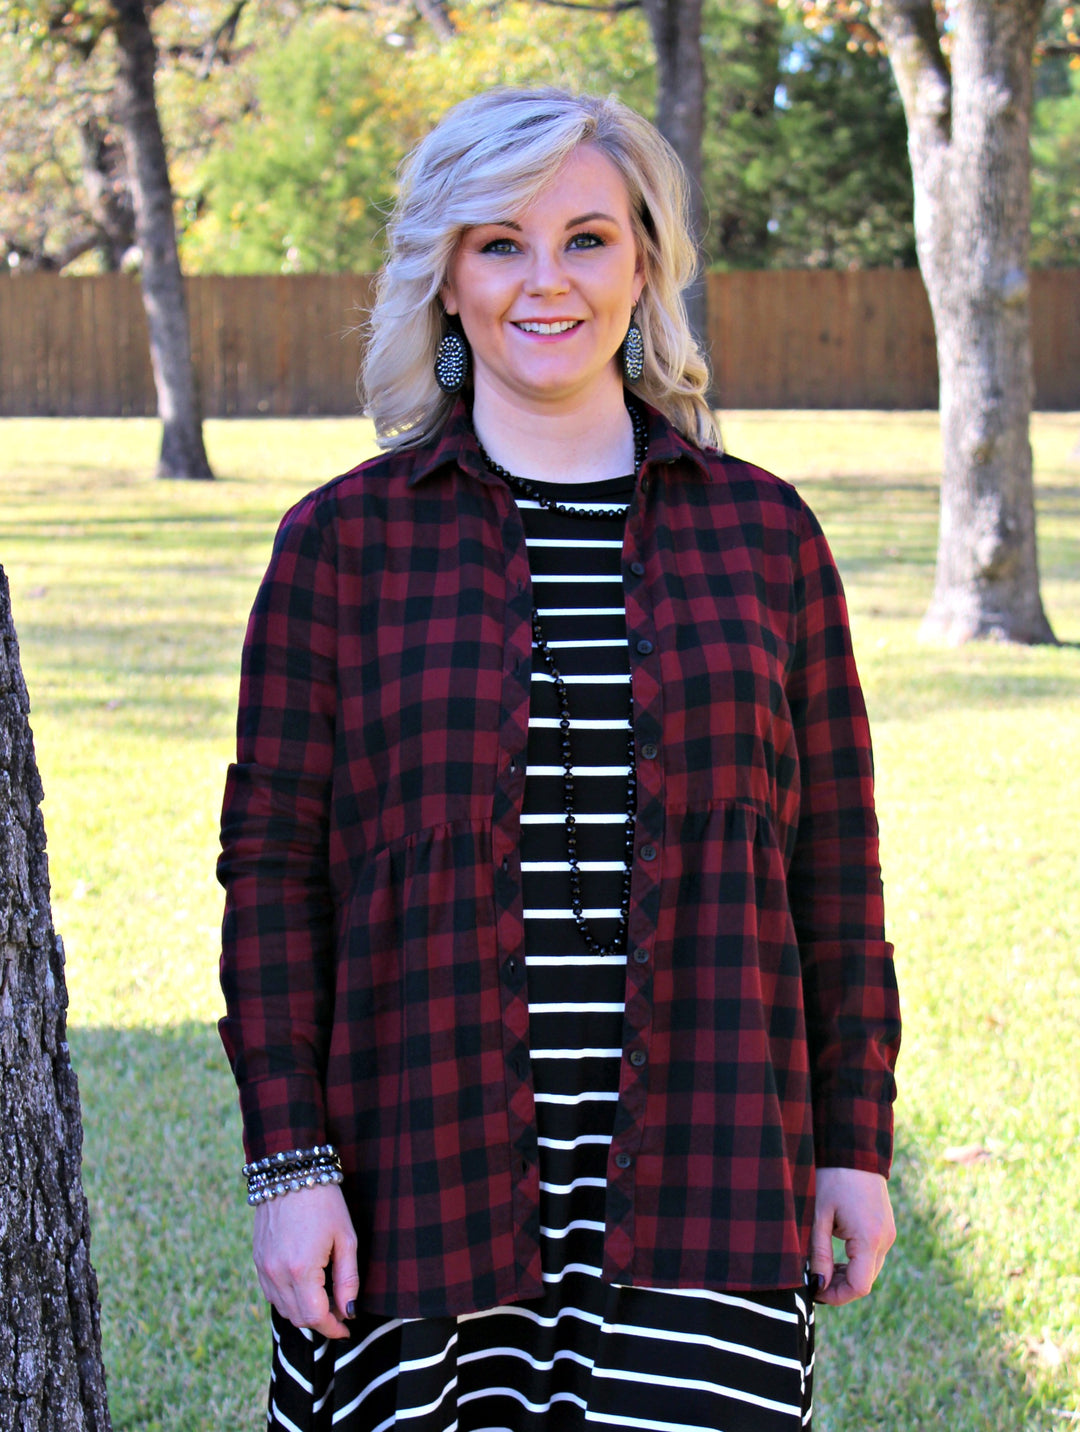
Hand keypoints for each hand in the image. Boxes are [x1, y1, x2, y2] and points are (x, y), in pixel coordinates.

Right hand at [253, 1184, 359, 1337]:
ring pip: (282, 1308)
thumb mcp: (345, 1239)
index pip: (315, 1317)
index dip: (333, 1328)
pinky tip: (304, 1285)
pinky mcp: (257, 1259)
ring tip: (324, 1297)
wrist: (290, 1172)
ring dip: (303, 1311)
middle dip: (320, 1320)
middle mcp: (276, 1274)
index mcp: (300, 1271)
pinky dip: (288, 1298)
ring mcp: (263, 1268)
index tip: (347, 1328)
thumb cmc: (324, 1202)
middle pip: (297, 1317)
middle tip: (340, 1310)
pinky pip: (271, 1292)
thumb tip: (349, 1311)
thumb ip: (347, 1279)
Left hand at [810, 1166, 894, 1305]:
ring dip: (847, 1274)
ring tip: (821, 1267)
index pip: (859, 1287)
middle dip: (840, 1287)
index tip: (814, 1291)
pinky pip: (873, 1255)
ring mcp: (889, 1233)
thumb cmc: (832, 1178)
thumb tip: (819, 1286)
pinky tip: (835, 1255)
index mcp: (870, 1238)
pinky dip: (855, 1261)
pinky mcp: (887, 1227)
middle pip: (865, 1281)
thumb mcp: (819, 1216)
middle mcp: (885, 1239)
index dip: (836, 1296)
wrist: (854, 1148)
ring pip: (870, 1269)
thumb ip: (819, 1253)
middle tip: (813, 1281)